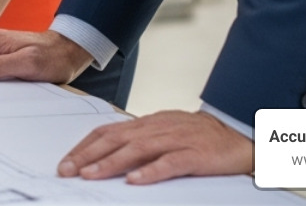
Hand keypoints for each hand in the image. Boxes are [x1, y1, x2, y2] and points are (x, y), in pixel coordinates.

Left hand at [58, 110, 252, 183]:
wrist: (239, 135)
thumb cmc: (197, 138)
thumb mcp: (163, 134)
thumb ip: (138, 141)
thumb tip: (107, 155)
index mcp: (147, 123)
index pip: (108, 131)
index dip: (85, 146)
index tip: (66, 162)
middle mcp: (157, 128)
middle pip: (116, 139)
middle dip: (88, 155)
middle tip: (68, 170)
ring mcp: (176, 140)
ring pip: (138, 149)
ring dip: (111, 163)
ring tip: (91, 174)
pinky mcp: (195, 154)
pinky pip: (170, 163)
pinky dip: (151, 171)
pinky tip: (135, 181)